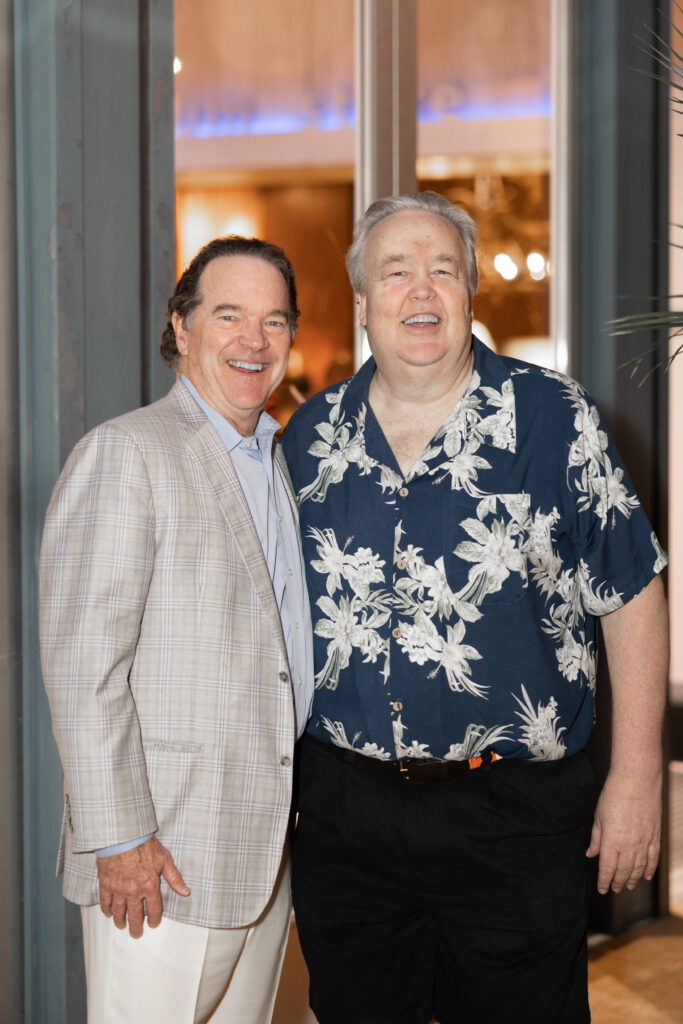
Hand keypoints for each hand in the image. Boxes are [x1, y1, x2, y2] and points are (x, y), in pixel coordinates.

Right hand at [96, 836, 189, 937]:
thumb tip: (186, 892)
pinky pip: (105, 902)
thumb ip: (174, 878)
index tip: (153, 923)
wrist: (124, 836)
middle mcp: (134, 892)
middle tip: (136, 934)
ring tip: (122, 926)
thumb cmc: (145, 845)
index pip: (154, 910)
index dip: (154, 919)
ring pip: (119, 912)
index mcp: (150, 886)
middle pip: (135, 916)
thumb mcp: (165, 859)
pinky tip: (109, 913)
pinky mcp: (106, 884)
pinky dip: (107, 910)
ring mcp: (119, 890)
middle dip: (136, 927)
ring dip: (120, 921)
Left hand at [586, 769, 660, 894]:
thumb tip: (591, 854)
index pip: (607, 868)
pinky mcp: (655, 836)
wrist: (637, 780)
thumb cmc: (614, 794)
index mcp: (611, 841)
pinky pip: (653, 858)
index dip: (604, 881)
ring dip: (633, 879)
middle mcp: (629, 845)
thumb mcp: (598, 816)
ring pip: (639, 868)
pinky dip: (650, 869)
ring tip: (628, 886)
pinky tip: (647, 876)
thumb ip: (596, 838)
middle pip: (623, 871)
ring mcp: (644, 842)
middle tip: (614, 889)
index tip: (602, 889)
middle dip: (617, 882)